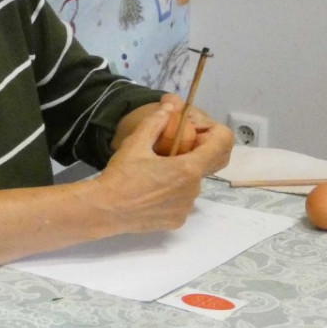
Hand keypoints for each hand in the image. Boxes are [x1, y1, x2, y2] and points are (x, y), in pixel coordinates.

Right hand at [98, 104, 234, 232]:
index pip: (222, 143)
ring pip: (191, 185)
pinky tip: (150, 193)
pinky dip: (171, 195)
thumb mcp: (135, 144)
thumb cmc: (121, 176)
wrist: (104, 211)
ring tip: (153, 175)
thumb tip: (169, 106)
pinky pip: (181, 202)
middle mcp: (194, 189)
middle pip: (204, 165)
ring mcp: (186, 207)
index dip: (213, 133)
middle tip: (166, 153)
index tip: (194, 134)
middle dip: (191, 155)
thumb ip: (155, 123)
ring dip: (179, 177)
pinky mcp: (177, 221)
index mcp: (188, 168)